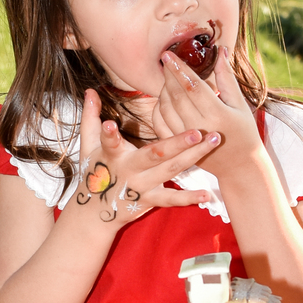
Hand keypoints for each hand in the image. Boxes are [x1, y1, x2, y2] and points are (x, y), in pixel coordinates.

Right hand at [72, 89, 219, 225]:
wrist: (95, 212)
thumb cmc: (93, 171)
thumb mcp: (87, 145)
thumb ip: (90, 117)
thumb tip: (89, 90)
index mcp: (113, 155)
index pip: (108, 142)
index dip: (108, 135)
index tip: (110, 124)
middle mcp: (129, 170)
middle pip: (154, 155)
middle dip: (177, 143)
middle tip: (197, 131)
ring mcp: (142, 187)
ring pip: (170, 171)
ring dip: (194, 157)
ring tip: (214, 140)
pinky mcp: (150, 200)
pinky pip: (172, 199)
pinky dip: (190, 198)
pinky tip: (208, 194)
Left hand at [152, 47, 261, 179]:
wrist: (239, 165)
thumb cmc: (243, 131)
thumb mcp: (240, 104)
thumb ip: (227, 78)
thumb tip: (221, 51)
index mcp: (218, 114)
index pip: (192, 86)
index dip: (179, 69)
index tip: (168, 55)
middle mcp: (199, 127)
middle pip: (176, 96)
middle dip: (168, 76)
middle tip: (166, 61)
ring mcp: (186, 140)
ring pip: (165, 109)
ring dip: (163, 91)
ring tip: (168, 79)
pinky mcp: (177, 147)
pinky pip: (160, 124)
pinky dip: (158, 109)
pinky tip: (163, 98)